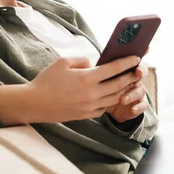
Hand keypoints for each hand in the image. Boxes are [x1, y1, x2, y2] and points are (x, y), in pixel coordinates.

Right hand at [26, 55, 140, 122]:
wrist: (34, 103)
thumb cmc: (46, 80)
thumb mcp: (62, 62)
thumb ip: (82, 60)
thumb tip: (94, 63)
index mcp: (86, 78)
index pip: (113, 69)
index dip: (127, 63)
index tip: (136, 58)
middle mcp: (91, 94)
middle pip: (119, 85)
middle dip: (131, 76)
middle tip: (139, 70)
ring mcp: (90, 107)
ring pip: (115, 98)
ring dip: (124, 89)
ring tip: (129, 82)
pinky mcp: (86, 115)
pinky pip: (104, 108)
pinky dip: (111, 101)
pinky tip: (112, 95)